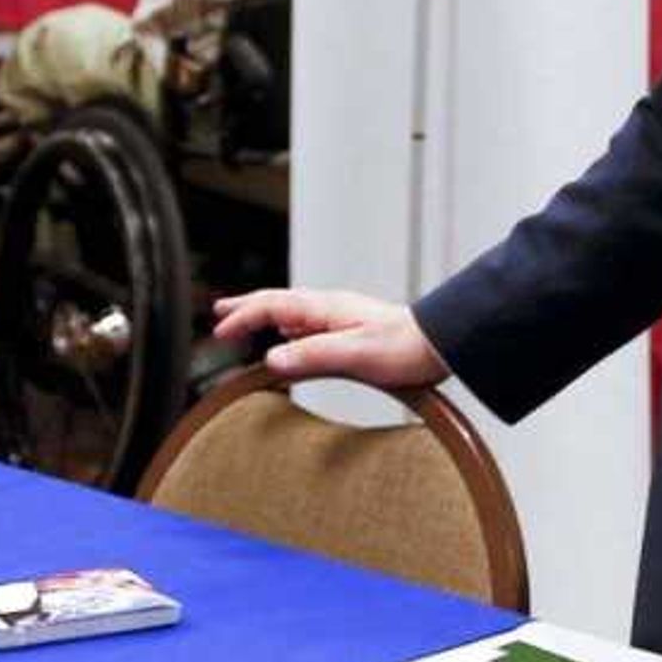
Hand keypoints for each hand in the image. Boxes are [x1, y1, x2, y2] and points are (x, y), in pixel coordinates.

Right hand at [208, 287, 449, 388]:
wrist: (441, 345)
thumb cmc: (405, 348)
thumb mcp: (354, 354)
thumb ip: (312, 356)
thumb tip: (270, 359)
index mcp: (326, 308)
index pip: (273, 305)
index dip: (243, 316)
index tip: (220, 330)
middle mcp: (330, 308)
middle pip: (279, 302)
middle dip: (247, 307)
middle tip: (220, 313)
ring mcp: (341, 318)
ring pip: (293, 312)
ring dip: (265, 316)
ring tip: (246, 323)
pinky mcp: (352, 332)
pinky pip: (308, 325)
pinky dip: (287, 329)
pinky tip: (290, 340)